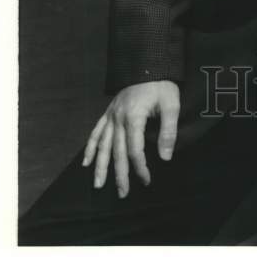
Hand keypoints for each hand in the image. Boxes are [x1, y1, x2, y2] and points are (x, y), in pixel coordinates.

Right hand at [82, 80, 179, 197]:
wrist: (149, 63)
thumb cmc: (162, 85)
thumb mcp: (171, 104)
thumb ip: (169, 131)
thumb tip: (165, 158)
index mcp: (133, 117)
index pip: (135, 150)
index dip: (141, 167)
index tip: (147, 181)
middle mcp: (118, 118)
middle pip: (117, 151)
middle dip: (119, 174)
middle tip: (122, 194)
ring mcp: (111, 115)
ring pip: (102, 145)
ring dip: (100, 166)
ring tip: (98, 185)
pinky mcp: (108, 112)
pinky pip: (96, 132)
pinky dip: (89, 147)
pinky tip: (85, 162)